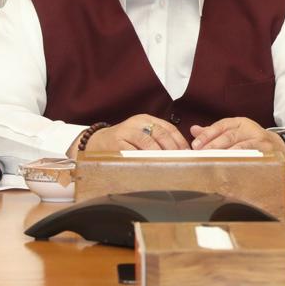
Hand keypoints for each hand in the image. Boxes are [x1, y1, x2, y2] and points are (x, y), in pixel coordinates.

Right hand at [71, 115, 188, 155]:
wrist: (96, 142)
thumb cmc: (123, 142)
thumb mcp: (141, 135)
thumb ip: (157, 140)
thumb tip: (180, 154)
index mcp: (146, 119)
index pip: (169, 128)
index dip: (180, 141)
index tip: (188, 154)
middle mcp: (137, 122)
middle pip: (161, 134)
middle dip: (173, 149)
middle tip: (180, 161)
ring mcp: (126, 131)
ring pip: (148, 142)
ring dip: (160, 154)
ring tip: (168, 165)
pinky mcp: (116, 142)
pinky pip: (133, 151)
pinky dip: (143, 159)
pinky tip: (150, 166)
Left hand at [190, 117, 284, 173]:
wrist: (279, 147)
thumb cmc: (250, 140)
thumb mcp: (233, 132)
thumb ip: (213, 132)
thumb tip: (193, 130)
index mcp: (239, 123)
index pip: (221, 126)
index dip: (207, 135)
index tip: (195, 145)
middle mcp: (250, 129)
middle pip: (229, 136)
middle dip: (214, 146)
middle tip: (202, 155)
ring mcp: (261, 140)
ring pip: (242, 147)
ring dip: (228, 155)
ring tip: (215, 162)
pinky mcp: (269, 152)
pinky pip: (255, 157)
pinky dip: (244, 162)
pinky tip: (233, 168)